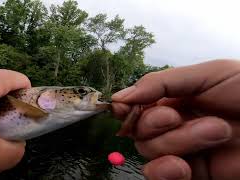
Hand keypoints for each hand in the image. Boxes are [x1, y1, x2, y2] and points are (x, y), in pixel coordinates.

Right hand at [112, 60, 239, 179]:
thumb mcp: (207, 74)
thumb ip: (160, 83)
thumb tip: (119, 97)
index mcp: (174, 100)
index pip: (136, 107)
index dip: (126, 109)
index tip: (121, 108)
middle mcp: (174, 126)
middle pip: (140, 132)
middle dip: (156, 124)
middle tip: (179, 116)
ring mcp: (183, 151)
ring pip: (150, 153)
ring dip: (177, 142)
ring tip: (217, 131)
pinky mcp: (194, 175)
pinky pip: (162, 177)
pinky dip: (165, 173)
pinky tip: (182, 167)